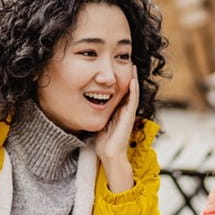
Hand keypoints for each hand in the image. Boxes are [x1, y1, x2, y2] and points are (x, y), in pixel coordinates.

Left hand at [95, 67, 137, 191]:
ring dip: (133, 78)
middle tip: (126, 60)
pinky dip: (134, 89)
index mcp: (117, 110)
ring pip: (133, 91)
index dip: (117, 79)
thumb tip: (81, 103)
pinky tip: (133, 78)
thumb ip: (94, 112)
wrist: (109, 154)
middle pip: (127, 88)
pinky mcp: (130, 116)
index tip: (114, 67)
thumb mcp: (97, 121)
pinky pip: (133, 100)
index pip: (119, 90)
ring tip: (133, 65)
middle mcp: (124, 109)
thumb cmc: (103, 141)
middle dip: (126, 74)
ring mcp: (128, 112)